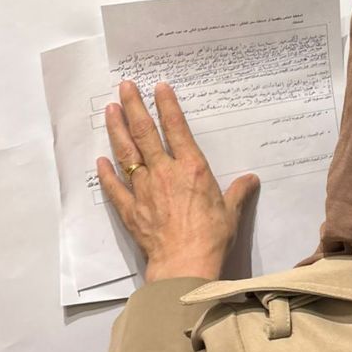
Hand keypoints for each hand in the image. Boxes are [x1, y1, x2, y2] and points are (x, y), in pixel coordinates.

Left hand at [97, 80, 258, 282]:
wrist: (185, 265)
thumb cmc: (212, 237)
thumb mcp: (232, 211)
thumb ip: (238, 191)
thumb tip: (251, 180)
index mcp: (191, 168)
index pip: (176, 128)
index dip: (167, 105)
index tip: (158, 87)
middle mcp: (165, 173)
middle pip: (145, 133)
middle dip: (134, 107)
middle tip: (124, 86)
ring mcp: (144, 191)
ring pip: (127, 154)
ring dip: (117, 130)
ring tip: (110, 110)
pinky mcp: (131, 211)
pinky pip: (115, 188)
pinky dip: (107, 174)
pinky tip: (100, 161)